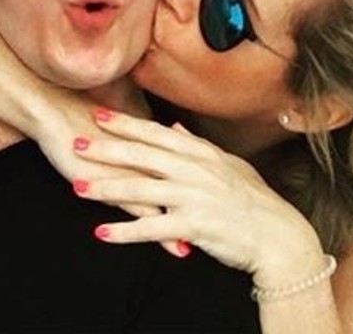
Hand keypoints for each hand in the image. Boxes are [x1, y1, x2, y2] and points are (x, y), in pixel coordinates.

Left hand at [73, 110, 325, 276]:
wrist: (278, 236)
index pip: (154, 133)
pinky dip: (124, 231)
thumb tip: (176, 128)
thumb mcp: (228, 165)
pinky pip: (151, 228)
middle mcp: (192, 169)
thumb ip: (198, 146)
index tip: (99, 116)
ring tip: (78, 187)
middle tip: (74, 143)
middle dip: (105, 149)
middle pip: (140, 155)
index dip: (125, 124)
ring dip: (105, 188)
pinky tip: (102, 232)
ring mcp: (192, 195)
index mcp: (200, 153)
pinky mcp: (192, 225)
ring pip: (139, 188)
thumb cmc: (255, 201)